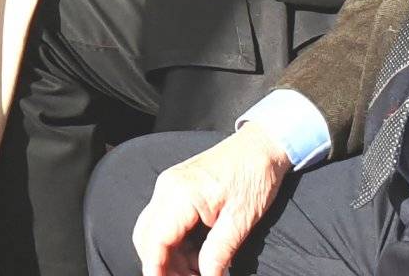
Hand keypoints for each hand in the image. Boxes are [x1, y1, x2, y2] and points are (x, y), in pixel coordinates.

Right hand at [130, 122, 293, 275]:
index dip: (156, 269)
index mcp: (181, 195)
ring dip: (169, 256)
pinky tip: (196, 257)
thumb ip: (219, 253)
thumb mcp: (241, 220)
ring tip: (196, 273)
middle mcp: (167, 188)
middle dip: (162, 265)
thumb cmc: (255, 174)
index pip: (155, 240)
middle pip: (147, 237)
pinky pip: (165, 222)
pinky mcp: (177, 189)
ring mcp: (170, 187)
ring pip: (154, 231)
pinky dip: (176, 244)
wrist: (262, 146)